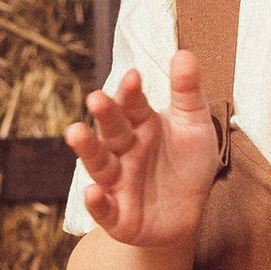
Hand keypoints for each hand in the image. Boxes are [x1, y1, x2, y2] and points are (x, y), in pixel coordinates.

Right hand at [65, 53, 220, 247]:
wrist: (186, 217)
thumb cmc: (187, 166)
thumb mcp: (194, 127)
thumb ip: (187, 92)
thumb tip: (184, 52)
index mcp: (141, 125)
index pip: (133, 105)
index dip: (131, 92)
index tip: (134, 76)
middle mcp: (124, 150)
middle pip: (111, 130)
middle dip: (104, 115)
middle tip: (97, 98)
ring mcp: (117, 182)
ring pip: (99, 164)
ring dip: (87, 149)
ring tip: (75, 132)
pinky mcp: (117, 215)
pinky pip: (104, 209)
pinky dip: (96, 203)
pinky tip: (92, 192)